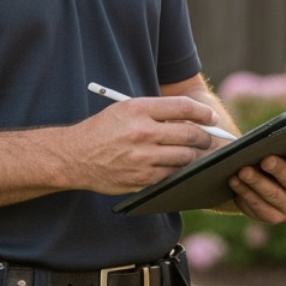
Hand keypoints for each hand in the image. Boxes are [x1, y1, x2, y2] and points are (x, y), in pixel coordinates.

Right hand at [61, 95, 219, 194]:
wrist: (75, 156)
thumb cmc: (104, 129)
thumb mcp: (125, 109)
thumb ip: (156, 111)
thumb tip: (191, 117)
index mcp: (139, 109)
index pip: (184, 107)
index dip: (203, 112)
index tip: (210, 117)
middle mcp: (143, 132)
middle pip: (191, 134)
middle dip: (205, 137)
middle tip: (209, 138)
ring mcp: (143, 157)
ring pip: (185, 157)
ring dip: (194, 155)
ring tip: (194, 152)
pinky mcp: (142, 178)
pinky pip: (172, 174)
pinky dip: (178, 170)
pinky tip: (177, 166)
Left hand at [228, 142, 285, 223]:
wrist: (271, 180)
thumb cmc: (282, 157)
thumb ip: (285, 143)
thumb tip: (267, 140)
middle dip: (279, 170)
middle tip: (265, 160)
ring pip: (274, 195)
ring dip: (257, 182)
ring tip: (243, 170)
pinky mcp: (276, 218)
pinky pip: (259, 207)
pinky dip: (246, 193)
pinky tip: (235, 181)